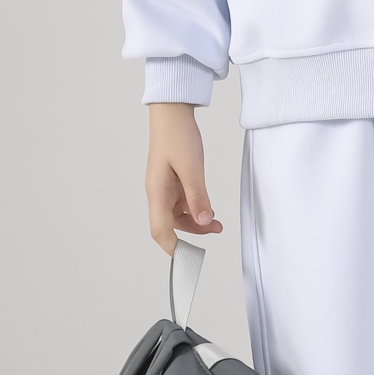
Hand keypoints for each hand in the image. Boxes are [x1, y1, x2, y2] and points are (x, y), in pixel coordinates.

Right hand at [145, 102, 222, 253]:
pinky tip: (208, 208)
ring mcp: (164, 187)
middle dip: (191, 235)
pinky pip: (181, 202)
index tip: (188, 262)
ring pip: (177, 215)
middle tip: (213, 235)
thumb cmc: (177, 135)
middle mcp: (157, 193)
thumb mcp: (192, 167)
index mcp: (157, 192)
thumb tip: (204, 220)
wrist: (172, 112)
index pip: (161, 231)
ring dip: (195, 222)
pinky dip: (195, 208)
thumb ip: (198, 196)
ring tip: (216, 223)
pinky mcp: (172, 181)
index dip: (174, 249)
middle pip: (169, 226)